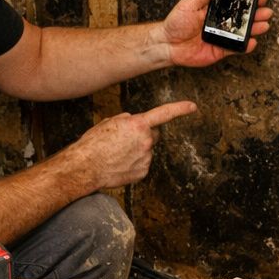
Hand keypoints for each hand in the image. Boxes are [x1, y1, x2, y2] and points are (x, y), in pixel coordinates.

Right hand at [67, 101, 196, 189]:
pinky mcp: (143, 172)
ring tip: (116, 154)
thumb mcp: (109, 123)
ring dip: (136, 150)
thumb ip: (126, 120)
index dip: (180, 109)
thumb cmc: (94, 143)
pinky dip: (133, 164)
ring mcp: (146, 157)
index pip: (164, 113)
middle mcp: (146, 140)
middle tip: (124, 141)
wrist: (85, 167)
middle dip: (143, 135)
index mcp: (138, 124)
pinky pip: (142, 164)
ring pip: (146, 150)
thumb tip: (133, 121)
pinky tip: (119, 164)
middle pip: (153, 134)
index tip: (192, 106)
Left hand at [155, 0, 273, 67]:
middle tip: (266, 10)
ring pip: (243, 32)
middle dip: (256, 13)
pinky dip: (245, 46)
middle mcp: (221, 21)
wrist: (167, 45)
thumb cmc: (176, 23)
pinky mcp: (221, 50)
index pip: (235, 1)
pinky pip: (236, 49)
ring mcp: (223, 36)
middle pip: (243, 16)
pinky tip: (252, 42)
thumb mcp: (189, 4)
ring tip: (264, 24)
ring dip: (255, 28)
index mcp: (215, 8)